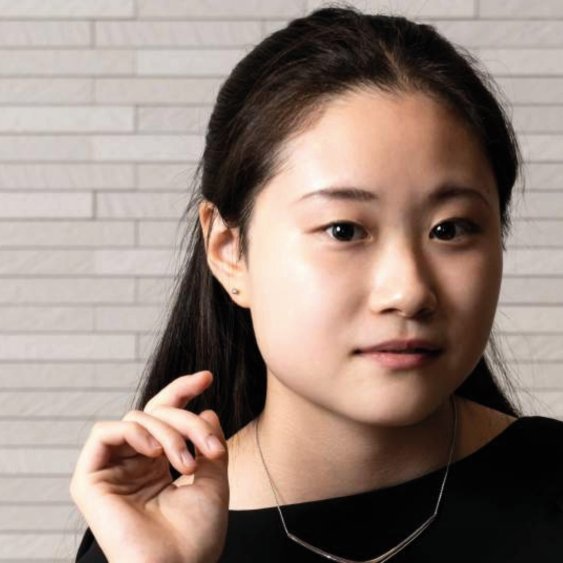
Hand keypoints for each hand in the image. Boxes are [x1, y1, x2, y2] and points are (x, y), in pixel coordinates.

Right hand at [70, 370, 228, 562]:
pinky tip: (154, 453)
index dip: (183, 391)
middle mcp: (134, 464)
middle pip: (155, 412)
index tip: (207, 377)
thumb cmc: (197, 536)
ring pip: (136, 418)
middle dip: (186, 420)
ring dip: (167, 431)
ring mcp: (113, 470)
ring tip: (186, 463)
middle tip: (211, 447)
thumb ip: (208, 442)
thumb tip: (206, 410)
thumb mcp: (214, 480)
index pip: (165, 416)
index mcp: (158, 465)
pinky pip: (104, 433)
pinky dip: (134, 432)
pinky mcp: (89, 480)